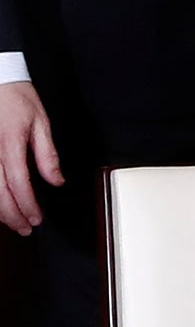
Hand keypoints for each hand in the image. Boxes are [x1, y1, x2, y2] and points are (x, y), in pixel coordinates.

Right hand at [0, 82, 60, 236]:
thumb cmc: (17, 98)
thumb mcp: (41, 123)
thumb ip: (48, 155)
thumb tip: (57, 181)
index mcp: (10, 143)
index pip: (19, 184)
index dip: (28, 206)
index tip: (37, 219)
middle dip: (12, 216)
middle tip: (27, 228)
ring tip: (14, 222)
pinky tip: (0, 205)